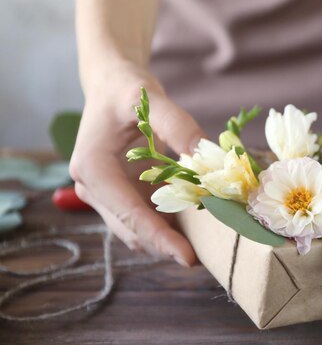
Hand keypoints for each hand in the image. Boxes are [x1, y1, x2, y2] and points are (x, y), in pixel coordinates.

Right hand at [69, 63, 205, 265]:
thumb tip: (207, 157)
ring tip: (205, 248)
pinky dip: (169, 225)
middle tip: (205, 258)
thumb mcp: (148, 98)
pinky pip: (146, 217)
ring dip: (168, 239)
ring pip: (138, 229)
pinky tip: (195, 228)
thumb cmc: (126, 90)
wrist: (113, 86)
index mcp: (92, 167)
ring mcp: (108, 194)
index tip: (186, 257)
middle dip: (166, 246)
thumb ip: (178, 125)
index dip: (158, 236)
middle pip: (131, 229)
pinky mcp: (123, 194)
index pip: (126, 211)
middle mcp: (94, 187)